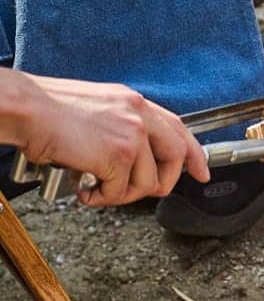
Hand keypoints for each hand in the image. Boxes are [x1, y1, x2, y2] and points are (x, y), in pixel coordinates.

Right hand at [1, 70, 209, 206]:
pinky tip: (84, 189)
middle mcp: (139, 116)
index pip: (178, 128)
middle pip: (176, 157)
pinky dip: (101, 198)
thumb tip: (130, 160)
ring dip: (121, 194)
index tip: (201, 171)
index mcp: (133, 102)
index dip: (193, 153)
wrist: (25, 108)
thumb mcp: (95, 109)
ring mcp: (132, 135)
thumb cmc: (46, 109)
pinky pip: (120, 191)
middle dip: (163, 184)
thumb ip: (120, 127)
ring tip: (96, 188)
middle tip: (144, 193)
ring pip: (147, 182)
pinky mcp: (118, 156)